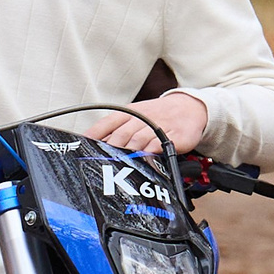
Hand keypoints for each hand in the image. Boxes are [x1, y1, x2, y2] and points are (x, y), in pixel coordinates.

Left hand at [92, 91, 211, 153]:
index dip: (94, 134)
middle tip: (99, 163)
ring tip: (117, 165)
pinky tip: (142, 160)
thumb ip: (116, 129)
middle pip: (122, 134)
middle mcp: (142, 118)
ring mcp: (158, 126)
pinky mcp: (173, 136)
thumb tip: (94, 143)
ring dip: (127, 152)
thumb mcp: (136, 115)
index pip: (108, 122)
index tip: (82, 145)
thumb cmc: (158, 115)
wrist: (190, 108)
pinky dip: (149, 153)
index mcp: (130, 112)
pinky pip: (159, 145)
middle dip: (110, 149)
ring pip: (138, 140)